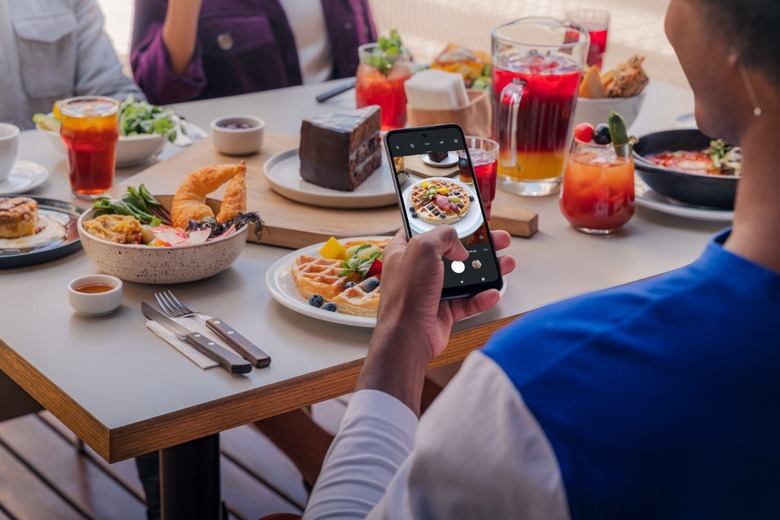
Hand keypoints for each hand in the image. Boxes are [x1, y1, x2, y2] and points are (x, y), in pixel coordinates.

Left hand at [357, 227, 514, 413]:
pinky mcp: (443, 311)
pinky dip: (482, 297)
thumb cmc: (405, 294)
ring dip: (486, 270)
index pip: (425, 228)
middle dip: (477, 246)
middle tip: (497, 239)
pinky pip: (468, 301)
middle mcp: (417, 270)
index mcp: (404, 250)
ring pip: (464, 276)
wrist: (407, 337)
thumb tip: (458, 245)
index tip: (465, 219)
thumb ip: (443, 236)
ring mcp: (431, 291)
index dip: (446, 222)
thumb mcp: (423, 248)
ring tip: (506, 263)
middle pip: (452, 251)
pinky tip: (493, 292)